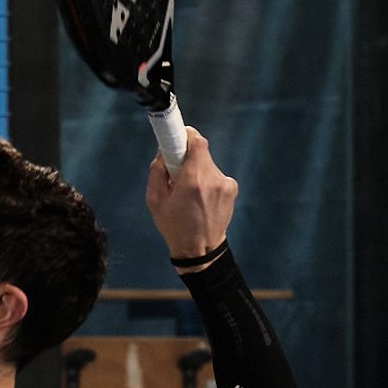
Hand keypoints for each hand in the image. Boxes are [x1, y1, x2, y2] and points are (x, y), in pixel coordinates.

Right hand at [144, 127, 236, 263]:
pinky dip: (208, 182)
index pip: (197, 142)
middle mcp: (212, 178)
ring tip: (191, 192)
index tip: (179, 138)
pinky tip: (203, 198)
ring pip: (209, 165)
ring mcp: (225, 184)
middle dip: (189, 158)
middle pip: (201, 153)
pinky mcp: (233, 189)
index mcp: (192, 180)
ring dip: (198, 171)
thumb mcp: (154, 200)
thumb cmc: (174, 226)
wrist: (201, 251)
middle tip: (178, 171)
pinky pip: (217, 176)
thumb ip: (157, 172)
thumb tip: (163, 153)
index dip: (188, 136)